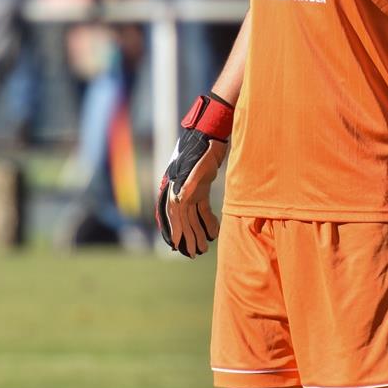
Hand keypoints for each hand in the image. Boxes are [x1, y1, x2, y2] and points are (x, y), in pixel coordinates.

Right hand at [155, 94, 232, 256]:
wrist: (211, 134)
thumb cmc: (204, 150)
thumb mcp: (199, 166)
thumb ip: (191, 182)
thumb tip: (180, 198)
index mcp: (177, 187)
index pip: (174, 214)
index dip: (176, 230)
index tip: (178, 246)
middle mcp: (181, 191)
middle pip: (184, 218)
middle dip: (189, 236)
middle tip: (196, 253)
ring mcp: (191, 190)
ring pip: (192, 215)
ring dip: (197, 231)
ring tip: (204, 248)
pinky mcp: (201, 188)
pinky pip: (202, 208)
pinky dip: (206, 219)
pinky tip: (213, 231)